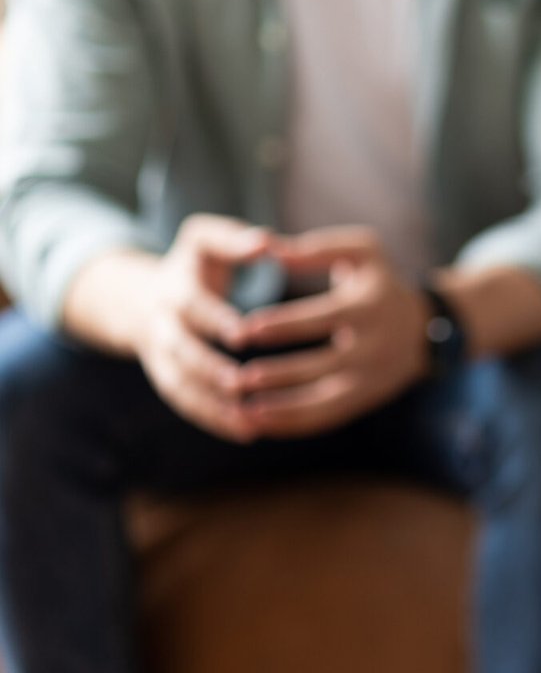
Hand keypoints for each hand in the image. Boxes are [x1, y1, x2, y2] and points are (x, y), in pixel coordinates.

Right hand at [132, 214, 270, 441]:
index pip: (192, 305)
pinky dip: (213, 420)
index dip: (214, 318)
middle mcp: (163, 327)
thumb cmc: (194, 265)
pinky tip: (248, 433)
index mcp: (175, 290)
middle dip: (208, 369)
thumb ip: (233, 239)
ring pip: (182, 387)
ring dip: (213, 406)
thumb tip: (266, 241)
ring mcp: (162, 358)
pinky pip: (187, 405)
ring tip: (250, 424)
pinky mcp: (169, 380)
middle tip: (241, 384)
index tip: (242, 332)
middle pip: (182, 352)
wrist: (143, 297)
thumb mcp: (204, 240)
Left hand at [234, 227, 430, 437]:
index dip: (285, 325)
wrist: (424, 329)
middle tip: (237, 379)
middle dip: (279, 374)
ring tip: (242, 408)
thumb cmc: (380, 283)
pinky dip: (291, 423)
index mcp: (371, 306)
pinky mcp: (363, 400)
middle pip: (323, 366)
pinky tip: (258, 421)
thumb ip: (317, 248)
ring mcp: (370, 379)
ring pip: (323, 401)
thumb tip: (271, 250)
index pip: (324, 318)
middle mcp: (374, 347)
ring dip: (282, 408)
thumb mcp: (363, 253)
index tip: (246, 329)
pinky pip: (325, 418)